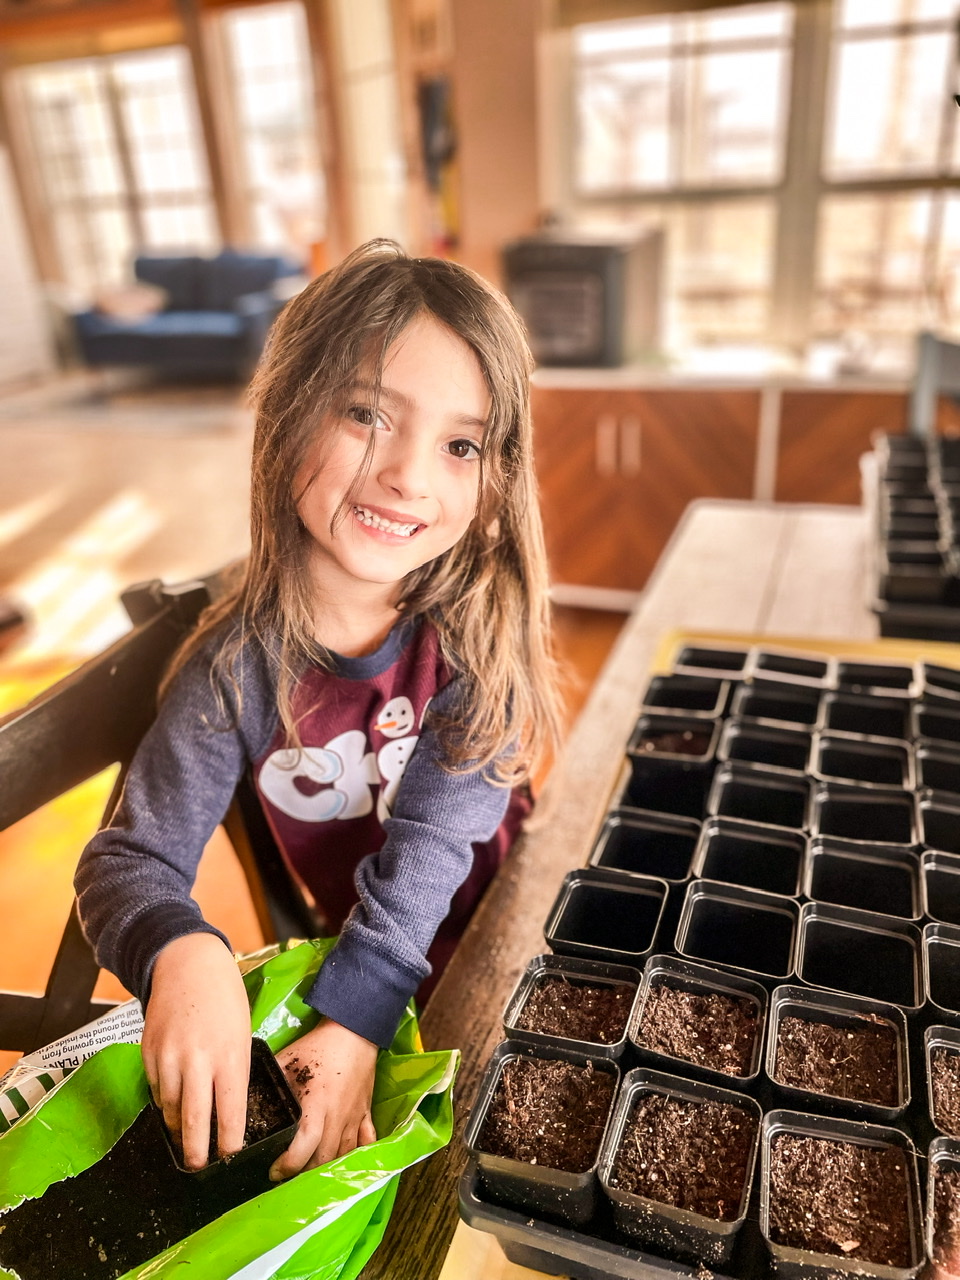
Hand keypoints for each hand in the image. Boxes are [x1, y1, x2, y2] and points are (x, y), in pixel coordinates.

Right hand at [142, 933, 250, 1170]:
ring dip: (176, 1127)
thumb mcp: (241, 1034)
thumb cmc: (225, 999)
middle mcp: (198, 1061)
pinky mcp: (149, 1053)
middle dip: (196, 1151)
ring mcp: (169, 1058)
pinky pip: (155, 1088)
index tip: (230, 1156)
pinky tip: (171, 1104)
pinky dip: (163, 1099)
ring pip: (169, 1108)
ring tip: (185, 1139)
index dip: (229, 1140)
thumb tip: (228, 1107)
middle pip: (194, 1120)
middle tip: (199, 1166)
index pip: (230, 1111)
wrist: (189, 965)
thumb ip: (234, 1070)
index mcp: (229, 1056)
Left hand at [270, 1019, 377, 1180]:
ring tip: (309, 1170)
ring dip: (326, 1168)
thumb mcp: (287, 1061)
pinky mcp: (366, 1113)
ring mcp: (354, 1117)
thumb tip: (243, 1100)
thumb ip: (270, 1083)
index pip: (304, 1146)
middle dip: (304, 1173)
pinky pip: (366, 1142)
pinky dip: (356, 1155)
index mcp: (317, 1105)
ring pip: (343, 1155)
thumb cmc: (318, 1046)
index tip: (274, 1171)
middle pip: (323, 1159)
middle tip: (287, 1175)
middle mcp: (337, 1117)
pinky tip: (343, 1162)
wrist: (353, 1031)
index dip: (289, 1165)